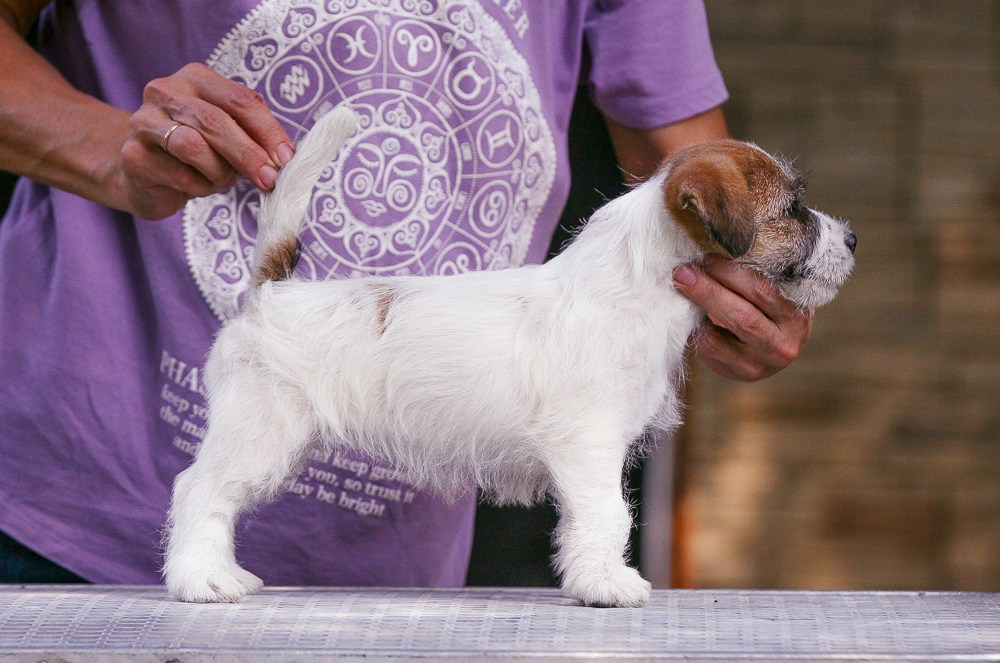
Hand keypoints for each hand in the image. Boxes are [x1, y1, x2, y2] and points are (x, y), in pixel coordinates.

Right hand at [116, 63, 294, 218]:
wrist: (141, 172)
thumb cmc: (195, 153)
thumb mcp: (227, 136)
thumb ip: (252, 138)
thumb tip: (283, 159)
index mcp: (196, 79)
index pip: (241, 99)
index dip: (268, 131)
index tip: (287, 159)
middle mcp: (166, 92)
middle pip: (216, 121)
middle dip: (249, 154)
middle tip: (269, 179)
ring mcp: (144, 121)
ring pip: (194, 147)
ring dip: (220, 172)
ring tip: (223, 181)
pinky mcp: (133, 155)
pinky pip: (179, 175)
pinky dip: (200, 187)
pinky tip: (198, 186)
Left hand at [672, 255, 813, 380]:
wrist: (778, 347)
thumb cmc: (774, 307)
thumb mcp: (780, 291)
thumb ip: (760, 274)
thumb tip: (718, 244)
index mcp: (797, 316)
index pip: (763, 291)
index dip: (731, 273)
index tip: (707, 257)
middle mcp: (782, 345)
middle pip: (741, 317)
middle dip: (708, 291)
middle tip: (683, 272)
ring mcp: (758, 365)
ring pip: (717, 339)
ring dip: (694, 311)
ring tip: (681, 288)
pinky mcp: (737, 374)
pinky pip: (707, 351)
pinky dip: (695, 329)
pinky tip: (689, 312)